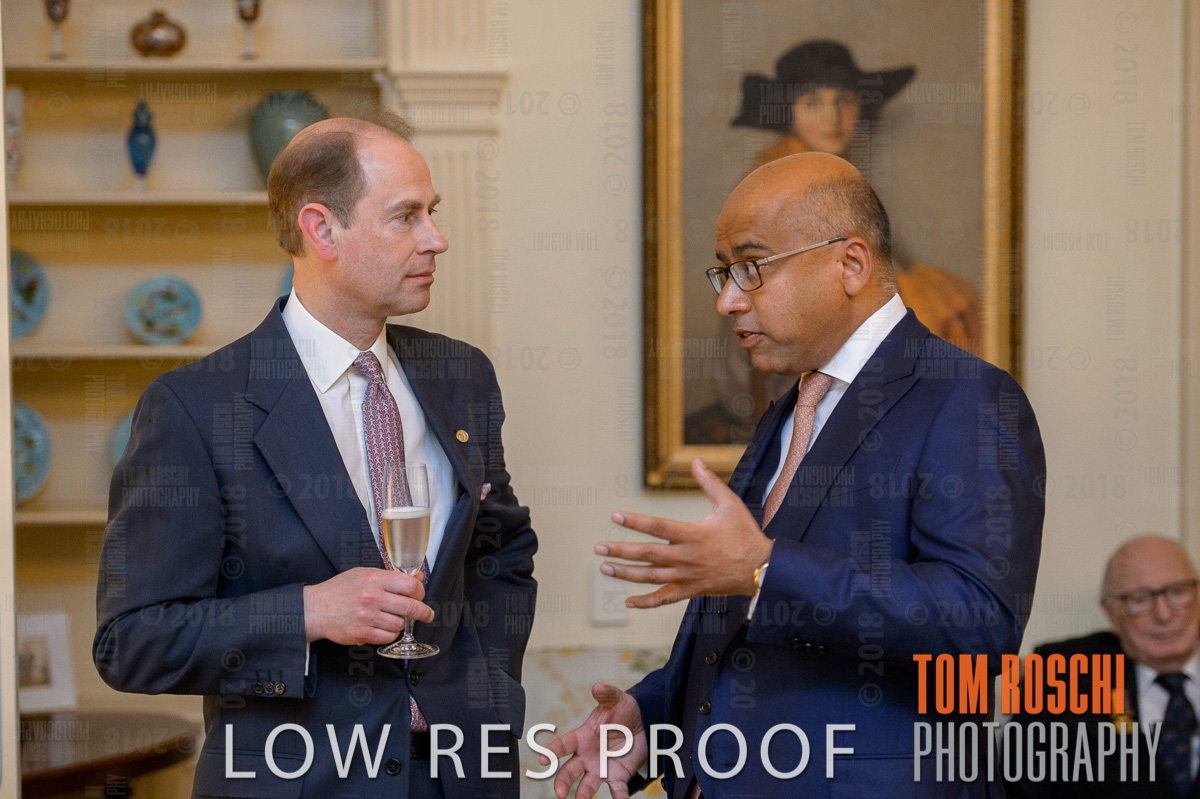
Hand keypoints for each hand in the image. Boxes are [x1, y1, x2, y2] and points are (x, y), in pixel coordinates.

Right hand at [302, 567, 432, 644]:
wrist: (316, 609)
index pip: (410, 585)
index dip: (420, 592)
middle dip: (423, 612)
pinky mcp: (362, 633)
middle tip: (427, 614)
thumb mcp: (364, 574)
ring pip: (400, 624)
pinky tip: (383, 628)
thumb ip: (391, 576)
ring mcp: (367, 617)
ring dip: (400, 623)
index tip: (420, 596)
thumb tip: (417, 578)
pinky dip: (389, 634)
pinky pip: (388, 637)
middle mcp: (372, 597)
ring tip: (393, 619)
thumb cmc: (340, 590)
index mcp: (374, 579)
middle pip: (410, 607)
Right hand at [543, 683, 647, 798]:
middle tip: (559, 792)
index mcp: (582, 737)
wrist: (643, 724)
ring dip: (583, 794)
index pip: (563, 744)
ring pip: (588, 784)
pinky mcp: (617, 777)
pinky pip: (617, 790)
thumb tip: (597, 686)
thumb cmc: (623, 711)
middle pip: (569, 770)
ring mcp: (601, 768)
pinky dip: (618, 797)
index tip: (543, 759)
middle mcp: (587, 756)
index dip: (551, 751)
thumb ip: (606, 694)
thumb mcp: (616, 699)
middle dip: (563, 781)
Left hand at [598, 458, 772, 607]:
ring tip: (605, 569)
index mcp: (692, 534)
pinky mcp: (691, 591)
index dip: (634, 521)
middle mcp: (686, 557)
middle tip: (598, 548)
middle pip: (647, 554)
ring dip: (626, 574)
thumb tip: (695, 461)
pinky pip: (665, 598)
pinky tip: (629, 601)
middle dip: (620, 551)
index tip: (615, 517)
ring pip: (650, 577)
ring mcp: (687, 576)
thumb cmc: (745, 534)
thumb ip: (709, 483)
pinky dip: (646, 602)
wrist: (761, 568)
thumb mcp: (729, 504)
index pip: (657, 527)